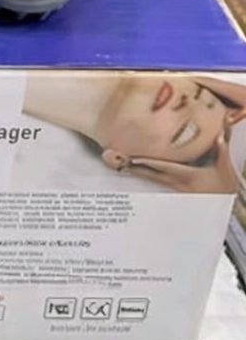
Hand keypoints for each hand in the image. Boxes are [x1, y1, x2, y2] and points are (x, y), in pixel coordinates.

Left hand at [125, 137, 240, 194]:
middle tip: (115, 160)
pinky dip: (145, 174)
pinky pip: (156, 180)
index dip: (149, 163)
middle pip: (151, 174)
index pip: (165, 168)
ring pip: (151, 178)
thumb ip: (220, 150)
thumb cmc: (223, 186)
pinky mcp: (174, 189)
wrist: (224, 204)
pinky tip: (135, 170)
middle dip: (133, 168)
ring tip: (119, 164)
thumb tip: (218, 135)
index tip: (133, 158)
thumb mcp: (223, 168)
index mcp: (187, 177)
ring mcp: (174, 188)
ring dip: (136, 171)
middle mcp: (177, 183)